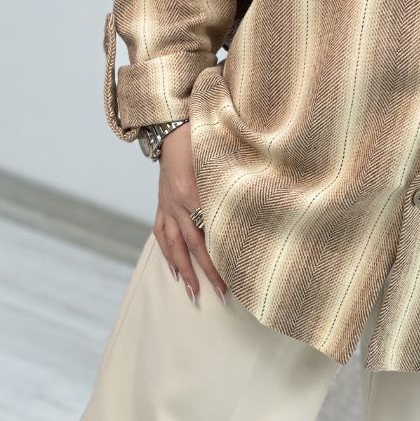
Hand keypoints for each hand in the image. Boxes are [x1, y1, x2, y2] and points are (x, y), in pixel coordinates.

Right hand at [153, 123, 228, 304]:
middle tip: (222, 295)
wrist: (174, 125)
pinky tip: (173, 269)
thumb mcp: (223, 160)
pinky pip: (161, 232)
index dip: (224, 255)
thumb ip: (236, 186)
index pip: (212, 233)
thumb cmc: (204, 139)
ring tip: (192, 292)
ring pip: (174, 245)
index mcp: (195, 192)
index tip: (239, 275)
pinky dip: (167, 252)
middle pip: (194, 245)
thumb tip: (258, 209)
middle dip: (208, 272)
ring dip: (184, 270)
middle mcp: (177, 202)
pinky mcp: (161, 203)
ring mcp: (167, 204)